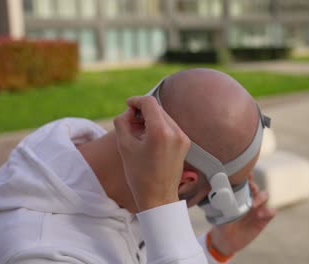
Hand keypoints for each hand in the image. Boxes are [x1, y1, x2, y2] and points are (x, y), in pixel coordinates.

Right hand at [113, 96, 190, 211]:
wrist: (158, 197)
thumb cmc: (138, 174)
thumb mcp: (124, 146)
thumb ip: (123, 121)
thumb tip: (129, 111)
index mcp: (161, 132)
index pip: (149, 103)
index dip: (136, 101)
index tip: (128, 105)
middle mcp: (175, 132)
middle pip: (157, 108)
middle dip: (143, 111)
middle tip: (130, 121)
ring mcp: (183, 137)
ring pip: (164, 117)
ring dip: (151, 118)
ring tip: (138, 132)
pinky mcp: (185, 143)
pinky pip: (171, 127)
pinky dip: (159, 127)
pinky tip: (149, 138)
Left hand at [209, 172, 274, 255]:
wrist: (226, 241)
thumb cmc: (222, 224)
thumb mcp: (220, 215)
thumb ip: (223, 207)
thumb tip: (222, 198)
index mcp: (238, 196)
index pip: (244, 182)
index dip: (246, 176)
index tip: (246, 174)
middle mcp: (249, 199)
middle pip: (255, 187)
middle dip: (253, 186)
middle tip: (250, 189)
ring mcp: (257, 208)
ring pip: (265, 196)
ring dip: (261, 197)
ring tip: (253, 205)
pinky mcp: (263, 219)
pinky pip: (271, 212)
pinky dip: (268, 211)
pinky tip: (260, 215)